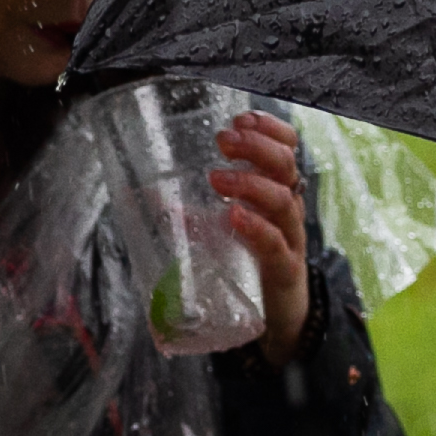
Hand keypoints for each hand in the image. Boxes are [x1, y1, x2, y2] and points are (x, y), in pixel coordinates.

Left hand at [212, 111, 311, 366]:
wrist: (279, 317)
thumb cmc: (251, 263)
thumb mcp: (221, 230)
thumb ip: (191, 211)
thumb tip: (145, 194)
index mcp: (278, 192)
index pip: (288, 148)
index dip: (269, 129)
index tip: (241, 118)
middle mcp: (289, 210)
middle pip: (286, 166)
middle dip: (255, 147)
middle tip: (223, 141)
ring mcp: (290, 240)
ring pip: (283, 201)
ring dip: (250, 183)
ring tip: (218, 178)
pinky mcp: (284, 270)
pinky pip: (276, 245)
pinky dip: (256, 228)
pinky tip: (235, 216)